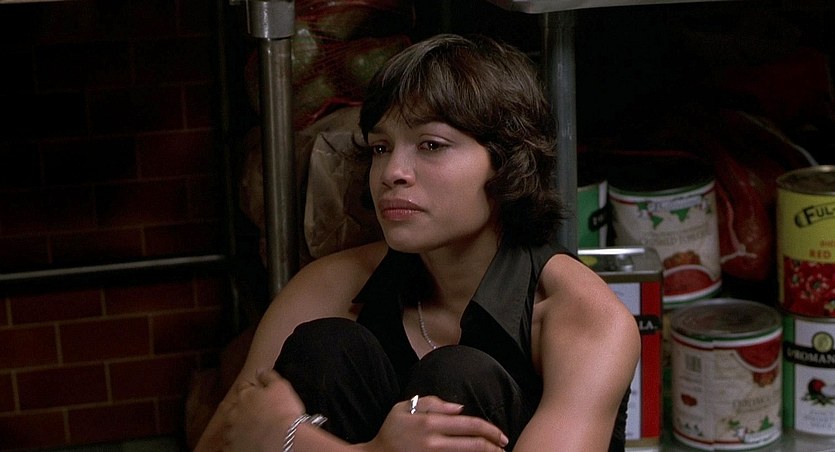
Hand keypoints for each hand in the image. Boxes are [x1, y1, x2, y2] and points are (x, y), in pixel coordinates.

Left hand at [222, 369, 304, 451]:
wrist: (283, 439)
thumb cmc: (284, 412)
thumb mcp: (281, 386)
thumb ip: (268, 376)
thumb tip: (259, 370)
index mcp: (245, 395)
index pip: (243, 387)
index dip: (250, 389)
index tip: (256, 392)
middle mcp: (235, 413)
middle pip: (232, 408)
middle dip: (239, 409)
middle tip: (251, 413)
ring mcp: (233, 432)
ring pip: (230, 428)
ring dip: (236, 427)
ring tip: (249, 431)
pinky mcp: (233, 448)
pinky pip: (229, 446)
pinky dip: (235, 444)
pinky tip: (244, 444)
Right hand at [365, 395, 508, 451]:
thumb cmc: (390, 432)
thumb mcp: (404, 408)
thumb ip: (433, 403)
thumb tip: (460, 408)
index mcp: (430, 423)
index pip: (469, 424)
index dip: (490, 430)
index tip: (501, 435)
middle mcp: (434, 442)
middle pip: (474, 444)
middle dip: (494, 446)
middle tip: (504, 447)